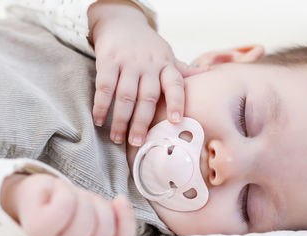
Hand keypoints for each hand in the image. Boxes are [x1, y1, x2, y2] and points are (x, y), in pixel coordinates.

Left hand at [1, 173, 135, 235]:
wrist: (35, 198)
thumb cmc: (68, 206)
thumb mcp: (95, 211)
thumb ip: (114, 220)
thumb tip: (122, 202)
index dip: (126, 221)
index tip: (119, 200)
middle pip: (103, 229)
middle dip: (99, 206)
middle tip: (85, 202)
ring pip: (85, 217)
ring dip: (81, 198)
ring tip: (70, 199)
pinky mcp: (39, 228)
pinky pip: (65, 206)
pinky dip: (65, 192)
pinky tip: (57, 193)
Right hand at [88, 0, 207, 145]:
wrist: (121, 22)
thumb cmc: (146, 45)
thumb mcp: (166, 54)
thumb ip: (182, 69)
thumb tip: (208, 73)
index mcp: (165, 65)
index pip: (175, 84)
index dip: (176, 102)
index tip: (175, 121)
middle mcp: (148, 65)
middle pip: (147, 97)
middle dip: (142, 122)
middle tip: (137, 142)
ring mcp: (128, 62)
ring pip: (126, 95)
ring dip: (121, 119)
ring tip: (118, 139)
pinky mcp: (108, 60)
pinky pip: (104, 86)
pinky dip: (101, 105)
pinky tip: (98, 120)